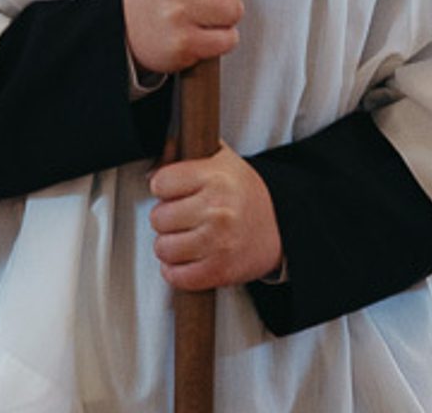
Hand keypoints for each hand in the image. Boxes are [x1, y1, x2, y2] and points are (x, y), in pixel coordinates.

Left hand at [149, 144, 282, 290]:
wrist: (281, 225)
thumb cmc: (245, 192)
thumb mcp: (220, 159)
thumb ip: (185, 154)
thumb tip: (150, 171)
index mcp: (216, 177)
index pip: (161, 183)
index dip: (163, 187)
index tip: (172, 191)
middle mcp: (217, 210)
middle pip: (159, 217)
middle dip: (165, 217)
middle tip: (181, 216)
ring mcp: (218, 242)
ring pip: (164, 248)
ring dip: (169, 245)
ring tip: (184, 236)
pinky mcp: (220, 271)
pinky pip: (178, 276)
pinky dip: (176, 271)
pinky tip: (186, 258)